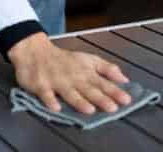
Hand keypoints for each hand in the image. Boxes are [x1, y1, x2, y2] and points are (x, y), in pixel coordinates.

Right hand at [8, 32, 130, 113]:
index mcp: (86, 71)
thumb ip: (107, 69)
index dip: (115, 91)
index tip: (126, 100)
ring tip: (90, 110)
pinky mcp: (41, 85)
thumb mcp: (89, 59)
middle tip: (113, 108)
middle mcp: (74, 77)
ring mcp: (57, 81)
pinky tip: (56, 108)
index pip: (103, 83)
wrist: (36, 51)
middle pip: (89, 89)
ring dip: (79, 101)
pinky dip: (50, 101)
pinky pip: (46, 94)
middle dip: (101, 98)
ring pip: (70, 93)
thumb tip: (125, 79)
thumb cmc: (65, 59)